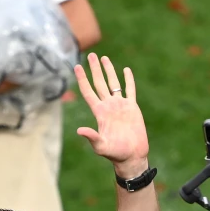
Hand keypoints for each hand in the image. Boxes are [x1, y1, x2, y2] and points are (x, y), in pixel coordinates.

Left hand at [73, 53, 148, 177]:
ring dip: (109, 71)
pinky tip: (125, 70)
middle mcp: (108, 106)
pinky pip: (130, 90)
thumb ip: (92, 137)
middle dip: (95, 69)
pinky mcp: (132, 107)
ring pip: (113, 83)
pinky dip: (128, 80)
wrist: (131, 155)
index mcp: (99, 113)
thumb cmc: (115, 153)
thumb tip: (79, 130)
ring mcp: (120, 106)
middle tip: (91, 55)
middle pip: (99, 83)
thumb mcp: (101, 146)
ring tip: (104, 58)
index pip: (88, 92)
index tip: (77, 66)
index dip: (82, 79)